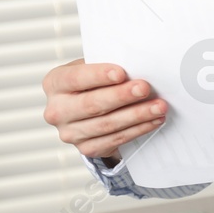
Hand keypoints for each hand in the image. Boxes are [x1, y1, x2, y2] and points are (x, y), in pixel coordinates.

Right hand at [41, 58, 167, 162]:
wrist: (86, 109)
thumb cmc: (91, 82)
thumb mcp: (91, 67)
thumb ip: (105, 64)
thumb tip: (136, 64)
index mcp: (55, 83)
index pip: (75, 78)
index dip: (98, 76)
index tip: (121, 73)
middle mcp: (57, 110)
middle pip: (92, 105)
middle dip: (121, 96)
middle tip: (145, 88)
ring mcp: (70, 133)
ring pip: (107, 125)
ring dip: (136, 115)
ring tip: (158, 106)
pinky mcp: (86, 148)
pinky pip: (115, 140)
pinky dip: (137, 129)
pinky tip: (153, 120)